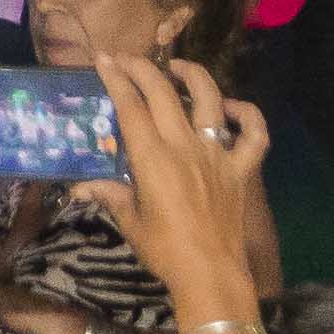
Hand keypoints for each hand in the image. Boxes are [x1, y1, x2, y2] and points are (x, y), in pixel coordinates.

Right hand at [72, 53, 270, 320]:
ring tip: (179, 67)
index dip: (116, 79)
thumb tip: (79, 188)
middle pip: (164, 93)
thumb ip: (109, 196)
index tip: (104, 59)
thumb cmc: (164, 251)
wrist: (210, 274)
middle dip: (143, 68)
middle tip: (128, 59)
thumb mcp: (130, 222)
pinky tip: (232, 108)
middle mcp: (186, 146)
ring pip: (210, 100)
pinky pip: (253, 134)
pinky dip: (247, 115)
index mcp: (153, 159)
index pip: (131, 107)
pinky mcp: (242, 168)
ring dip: (193, 76)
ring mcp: (218, 154)